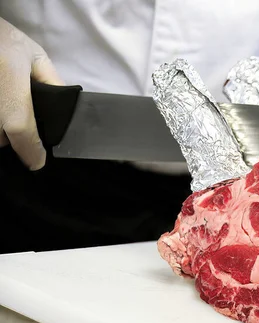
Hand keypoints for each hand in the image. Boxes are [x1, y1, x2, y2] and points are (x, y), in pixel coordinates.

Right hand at [1, 17, 62, 169]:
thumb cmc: (0, 38)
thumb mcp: (33, 55)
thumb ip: (51, 80)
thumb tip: (67, 104)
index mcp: (12, 93)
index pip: (23, 133)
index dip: (32, 153)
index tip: (37, 162)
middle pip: (3, 138)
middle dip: (14, 135)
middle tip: (18, 117)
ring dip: (0, 128)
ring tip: (6, 104)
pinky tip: (1, 102)